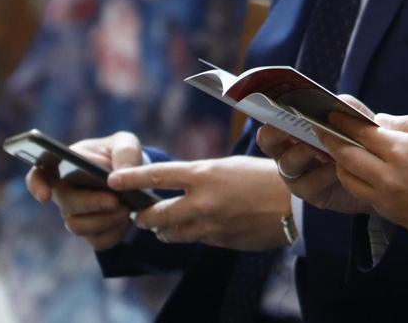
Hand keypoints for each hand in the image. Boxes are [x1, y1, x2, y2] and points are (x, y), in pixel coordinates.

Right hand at [24, 132, 141, 251]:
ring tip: (126, 209)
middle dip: (90, 203)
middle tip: (116, 200)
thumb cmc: (120, 155)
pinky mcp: (91, 232)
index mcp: (65, 165)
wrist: (135, 177)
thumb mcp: (126, 144)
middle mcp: (65, 192)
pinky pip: (97, 240)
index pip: (38, 174)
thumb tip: (118, 174)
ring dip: (104, 220)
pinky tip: (128, 221)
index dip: (36, 186)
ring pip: (78, 226)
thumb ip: (125, 152)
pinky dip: (115, 233)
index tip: (44, 196)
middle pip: (65, 203)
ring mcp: (76, 214)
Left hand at [109, 155, 291, 250]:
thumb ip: (204, 176)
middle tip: (137, 213)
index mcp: (204, 174)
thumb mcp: (231, 166)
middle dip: (142, 216)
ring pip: (170, 233)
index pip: (157, 176)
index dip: (131, 179)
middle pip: (155, 215)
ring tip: (160, 225)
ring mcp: (209, 226)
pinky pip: (194, 240)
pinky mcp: (219, 242)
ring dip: (162, 230)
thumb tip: (185, 185)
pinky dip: (187, 235)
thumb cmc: (267, 176)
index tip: (111, 180)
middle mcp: (201, 202)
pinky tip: (193, 229)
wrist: (296, 205)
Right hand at [254, 97, 375, 216]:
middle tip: (294, 123)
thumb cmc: (357, 144)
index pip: (272, 116)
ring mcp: (295, 174)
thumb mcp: (355, 123)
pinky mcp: (309, 193)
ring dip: (306, 151)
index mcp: (294, 129)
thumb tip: (338, 102)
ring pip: (288, 161)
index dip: (272, 109)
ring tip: (327, 145)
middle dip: (278, 130)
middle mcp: (287, 150)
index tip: (282, 102)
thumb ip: (347, 109)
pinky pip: (311, 182)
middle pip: (266, 139)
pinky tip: (340, 167)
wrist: (371, 178)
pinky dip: (326, 172)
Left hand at [319, 112, 407, 253]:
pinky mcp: (393, 215)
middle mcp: (388, 176)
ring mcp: (388, 199)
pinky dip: (356, 181)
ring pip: (349, 179)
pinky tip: (362, 171)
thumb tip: (382, 122)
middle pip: (345, 156)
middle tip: (323, 128)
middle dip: (331, 140)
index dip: (340, 120)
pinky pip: (363, 195)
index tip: (328, 111)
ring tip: (342, 150)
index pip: (358, 132)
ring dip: (341, 163)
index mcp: (402, 151)